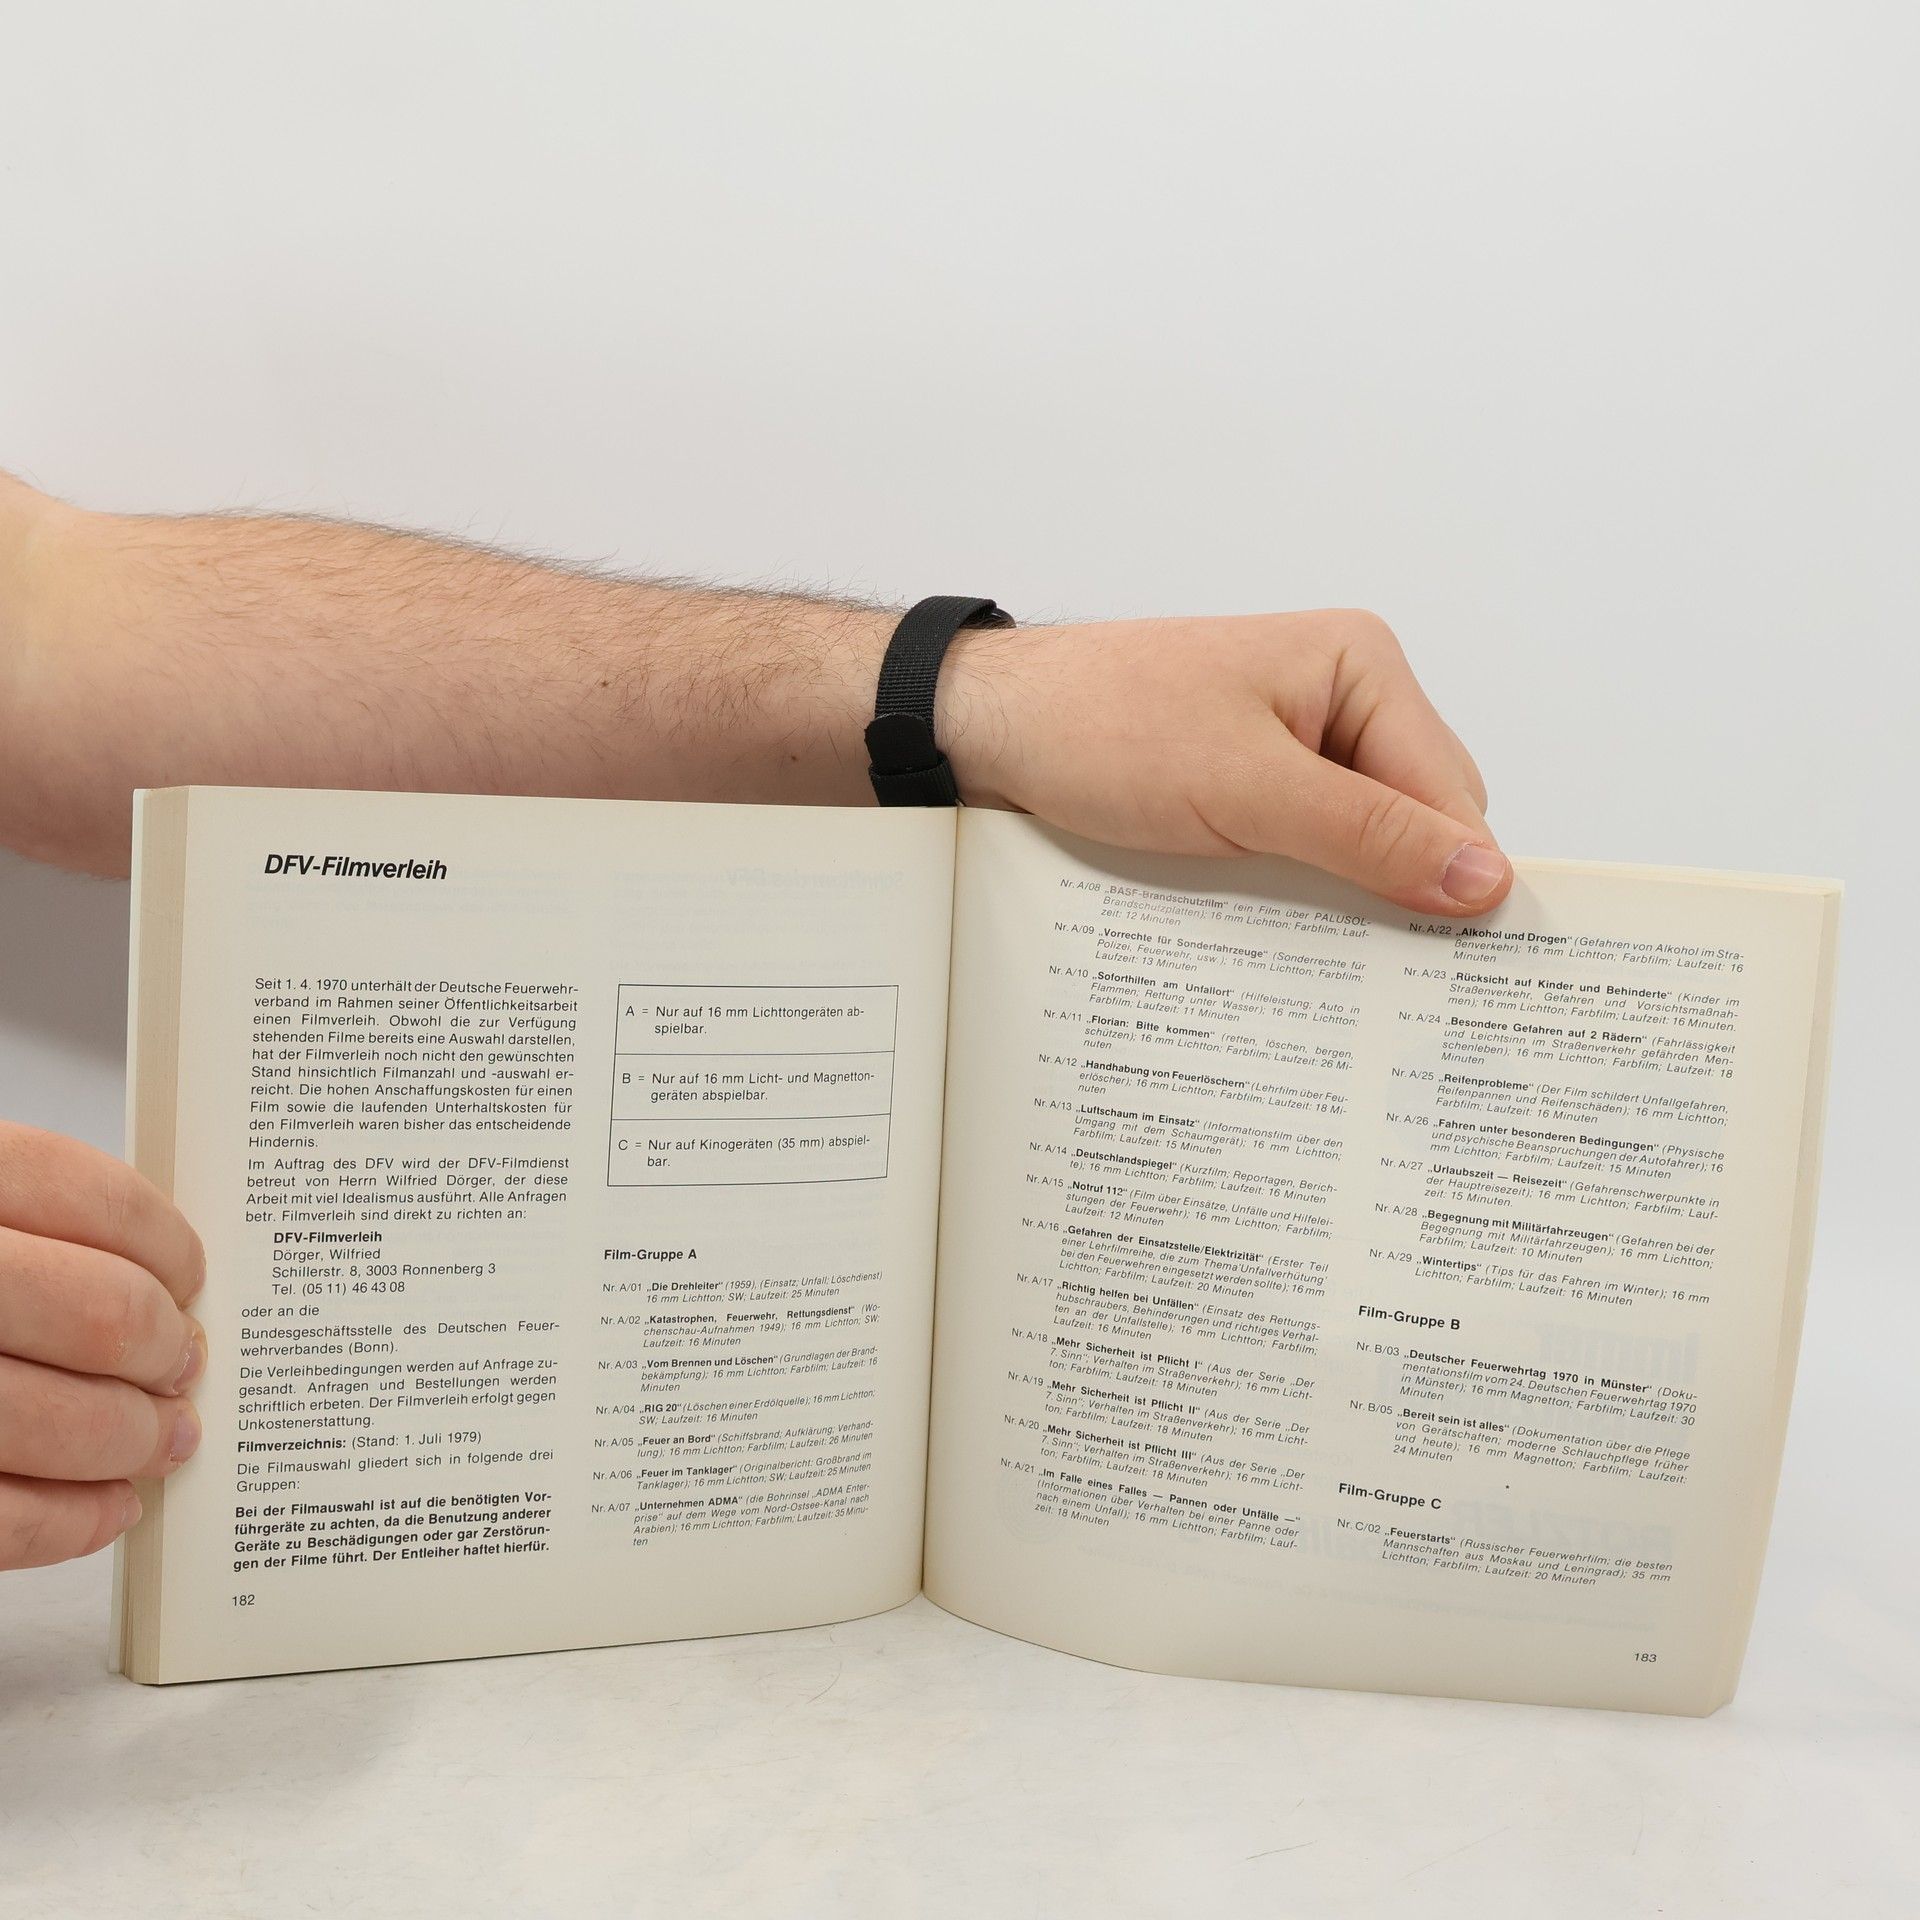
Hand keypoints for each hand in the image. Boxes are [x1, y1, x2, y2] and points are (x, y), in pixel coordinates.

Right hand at [0, 1123, 205, 1569]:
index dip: (162, 1244)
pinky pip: (1, 1517)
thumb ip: (17, 1223)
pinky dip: (71, 1520)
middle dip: (164, 1351)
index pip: (87, 1195)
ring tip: (159, 1439)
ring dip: (134, 1440)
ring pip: (62, 1421)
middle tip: (181, 1367)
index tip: (186, 1277)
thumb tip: (148, 1277)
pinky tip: (104, 1505)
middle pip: (100, 1314)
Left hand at [941, 610, 1511, 916]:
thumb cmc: (1101, 726)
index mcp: (1359, 667)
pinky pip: (1306, 853)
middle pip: (1416, 821)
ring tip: (1318, 950)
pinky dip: (1297, 893)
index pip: (1450, 790)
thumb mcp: (1246, 787)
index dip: (1456, 875)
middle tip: (1378, 970)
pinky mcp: (1249, 788)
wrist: (989, 726)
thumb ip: (1367, 834)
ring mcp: (1292, 746)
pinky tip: (1276, 930)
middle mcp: (1337, 698)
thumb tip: (1483, 878)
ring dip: (1342, 898)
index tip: (1461, 966)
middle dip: (1398, 889)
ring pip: (1361, 847)